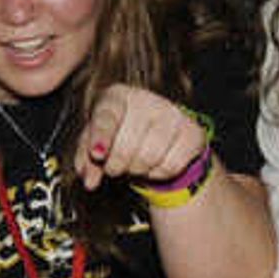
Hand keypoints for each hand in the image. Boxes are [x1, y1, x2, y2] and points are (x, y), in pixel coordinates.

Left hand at [76, 81, 208, 190]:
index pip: (108, 117)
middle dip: (116, 165)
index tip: (98, 155)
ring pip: (150, 157)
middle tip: (114, 168)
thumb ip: (86, 159)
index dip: (101, 137)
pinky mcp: (193, 132)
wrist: (160, 136)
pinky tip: (154, 165)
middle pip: (127, 145)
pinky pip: (172, 165)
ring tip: (134, 164)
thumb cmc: (120, 136)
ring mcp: (173, 114)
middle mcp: (147, 99)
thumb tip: (89, 181)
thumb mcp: (97, 144)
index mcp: (118, 96)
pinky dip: (158, 174)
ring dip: (137, 170)